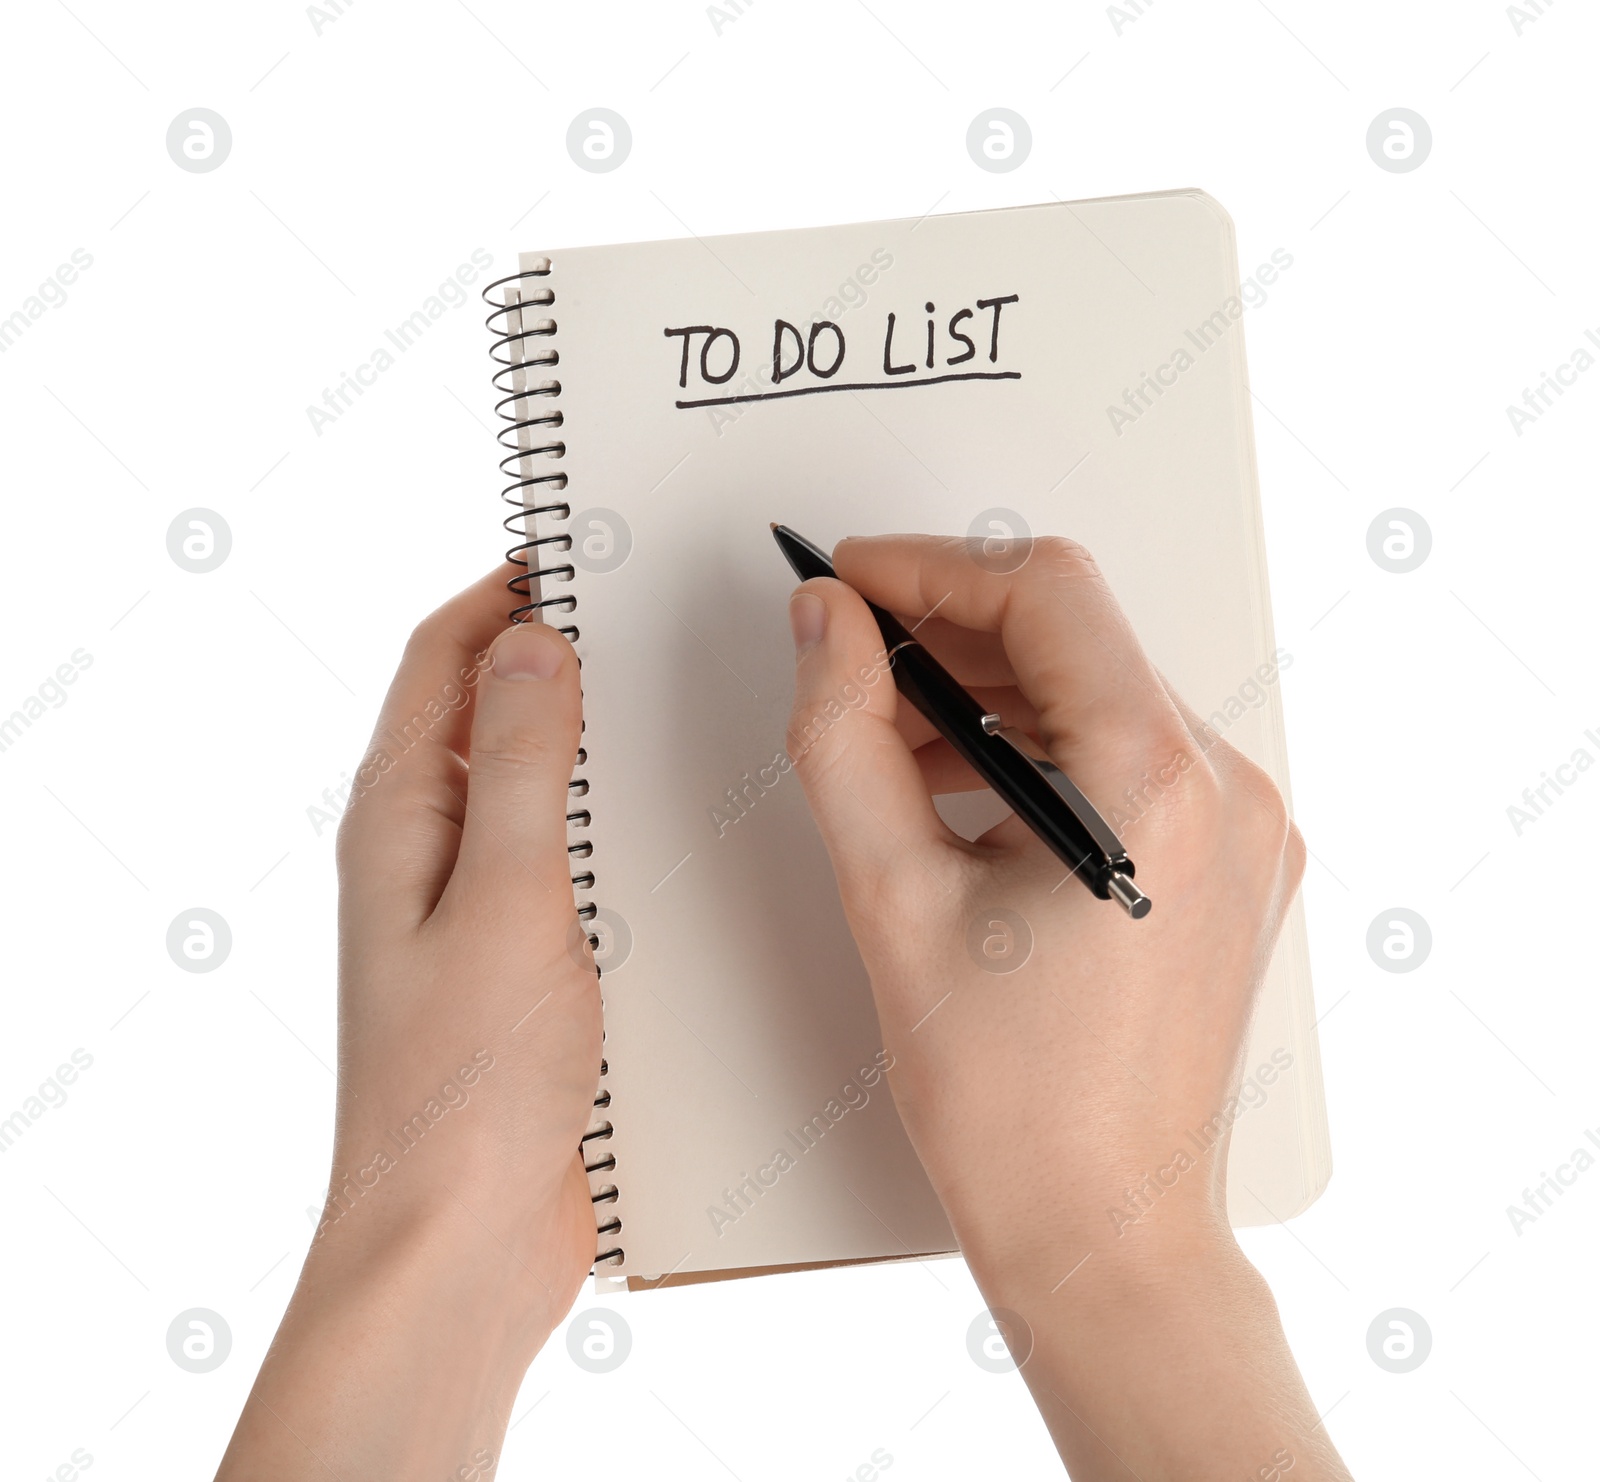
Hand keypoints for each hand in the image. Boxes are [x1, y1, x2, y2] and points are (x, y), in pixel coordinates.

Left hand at [219, 569, 598, 1480]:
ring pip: (518, 783)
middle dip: (539, 648)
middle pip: (474, 710)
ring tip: (652, 694)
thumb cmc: (465, 1086)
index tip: (568, 550)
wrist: (460, 1239)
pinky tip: (655, 826)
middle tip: (627, 608)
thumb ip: (520, 764)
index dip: (497, 594)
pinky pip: (552, 856)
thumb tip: (530, 641)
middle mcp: (424, 857)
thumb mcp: (508, 897)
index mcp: (400, 823)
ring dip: (571, 730)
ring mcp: (467, 912)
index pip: (438, 662)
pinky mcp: (514, 964)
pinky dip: (595, 814)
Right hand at [785, 535, 1347, 1480]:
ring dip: (986, 692)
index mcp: (1157, 786)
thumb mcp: (892, 901)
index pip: (1045, 593)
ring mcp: (1238, 828)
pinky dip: (1035, 747)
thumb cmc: (1017, 1110)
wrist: (1105, 1231)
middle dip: (947, 631)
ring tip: (886, 735)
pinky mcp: (1227, 861)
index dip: (929, 567)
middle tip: (848, 653)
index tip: (851, 580)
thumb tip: (826, 629)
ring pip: (1096, 692)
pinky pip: (1124, 753)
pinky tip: (956, 786)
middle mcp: (1224, 792)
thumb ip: (842, 737)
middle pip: (1073, 635)